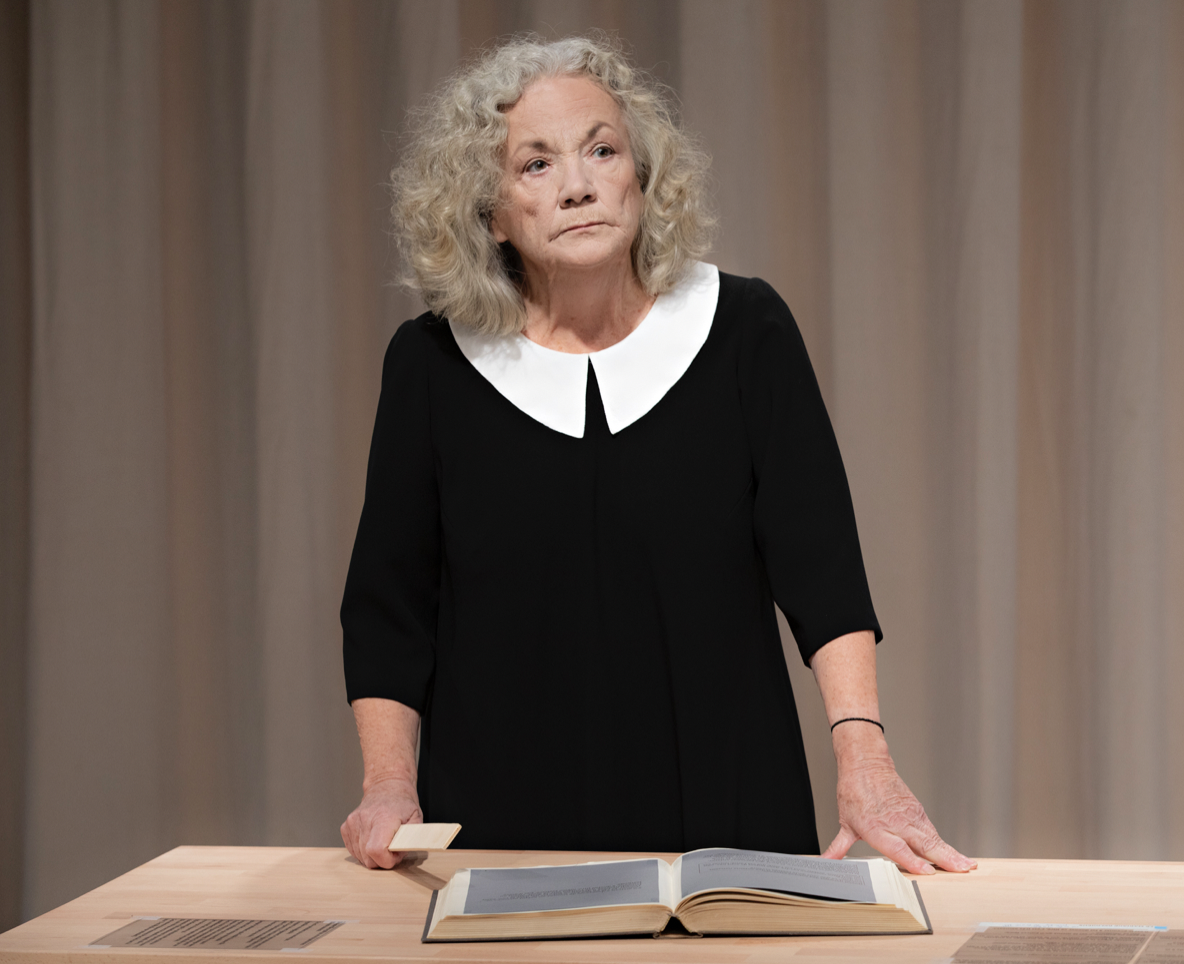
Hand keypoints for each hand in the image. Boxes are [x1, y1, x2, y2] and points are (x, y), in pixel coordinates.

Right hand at [340, 776, 422, 868]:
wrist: (386, 786)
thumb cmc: (402, 803)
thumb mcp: (416, 818)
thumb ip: (411, 838)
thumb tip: (402, 853)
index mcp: (384, 818)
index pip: (377, 850)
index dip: (387, 860)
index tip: (395, 855)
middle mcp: (365, 819)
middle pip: (368, 858)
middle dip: (382, 860)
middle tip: (392, 848)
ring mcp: (352, 823)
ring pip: (360, 857)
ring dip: (372, 855)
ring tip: (383, 841)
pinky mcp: (345, 827)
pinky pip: (353, 851)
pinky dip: (363, 850)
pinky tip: (373, 838)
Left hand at [822, 725, 976, 874]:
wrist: (866, 763)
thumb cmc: (854, 792)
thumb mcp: (844, 822)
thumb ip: (838, 847)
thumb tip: (825, 862)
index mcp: (875, 828)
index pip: (897, 848)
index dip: (912, 860)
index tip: (927, 871)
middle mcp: (895, 823)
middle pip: (922, 844)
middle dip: (942, 858)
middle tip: (960, 870)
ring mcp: (909, 817)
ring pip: (932, 838)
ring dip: (950, 853)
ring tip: (967, 866)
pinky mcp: (917, 811)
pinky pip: (932, 832)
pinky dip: (945, 844)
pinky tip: (957, 856)